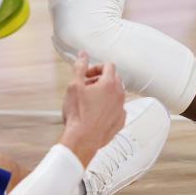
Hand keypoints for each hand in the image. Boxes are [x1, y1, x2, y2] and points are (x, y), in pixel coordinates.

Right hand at [58, 52, 126, 166]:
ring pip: (117, 93)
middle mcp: (119, 95)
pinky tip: (96, 112)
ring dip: (105, 92)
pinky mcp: (120, 122)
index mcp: (109, 84)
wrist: (82, 140)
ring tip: (90, 100)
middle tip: (86, 85)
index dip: (95, 67)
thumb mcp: (74, 86)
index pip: (108, 65)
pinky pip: (118, 108)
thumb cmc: (78, 114)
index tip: (85, 75)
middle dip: (100, 78)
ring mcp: (121, 109)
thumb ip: (79, 67)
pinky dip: (109, 106)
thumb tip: (82, 55)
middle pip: (114, 78)